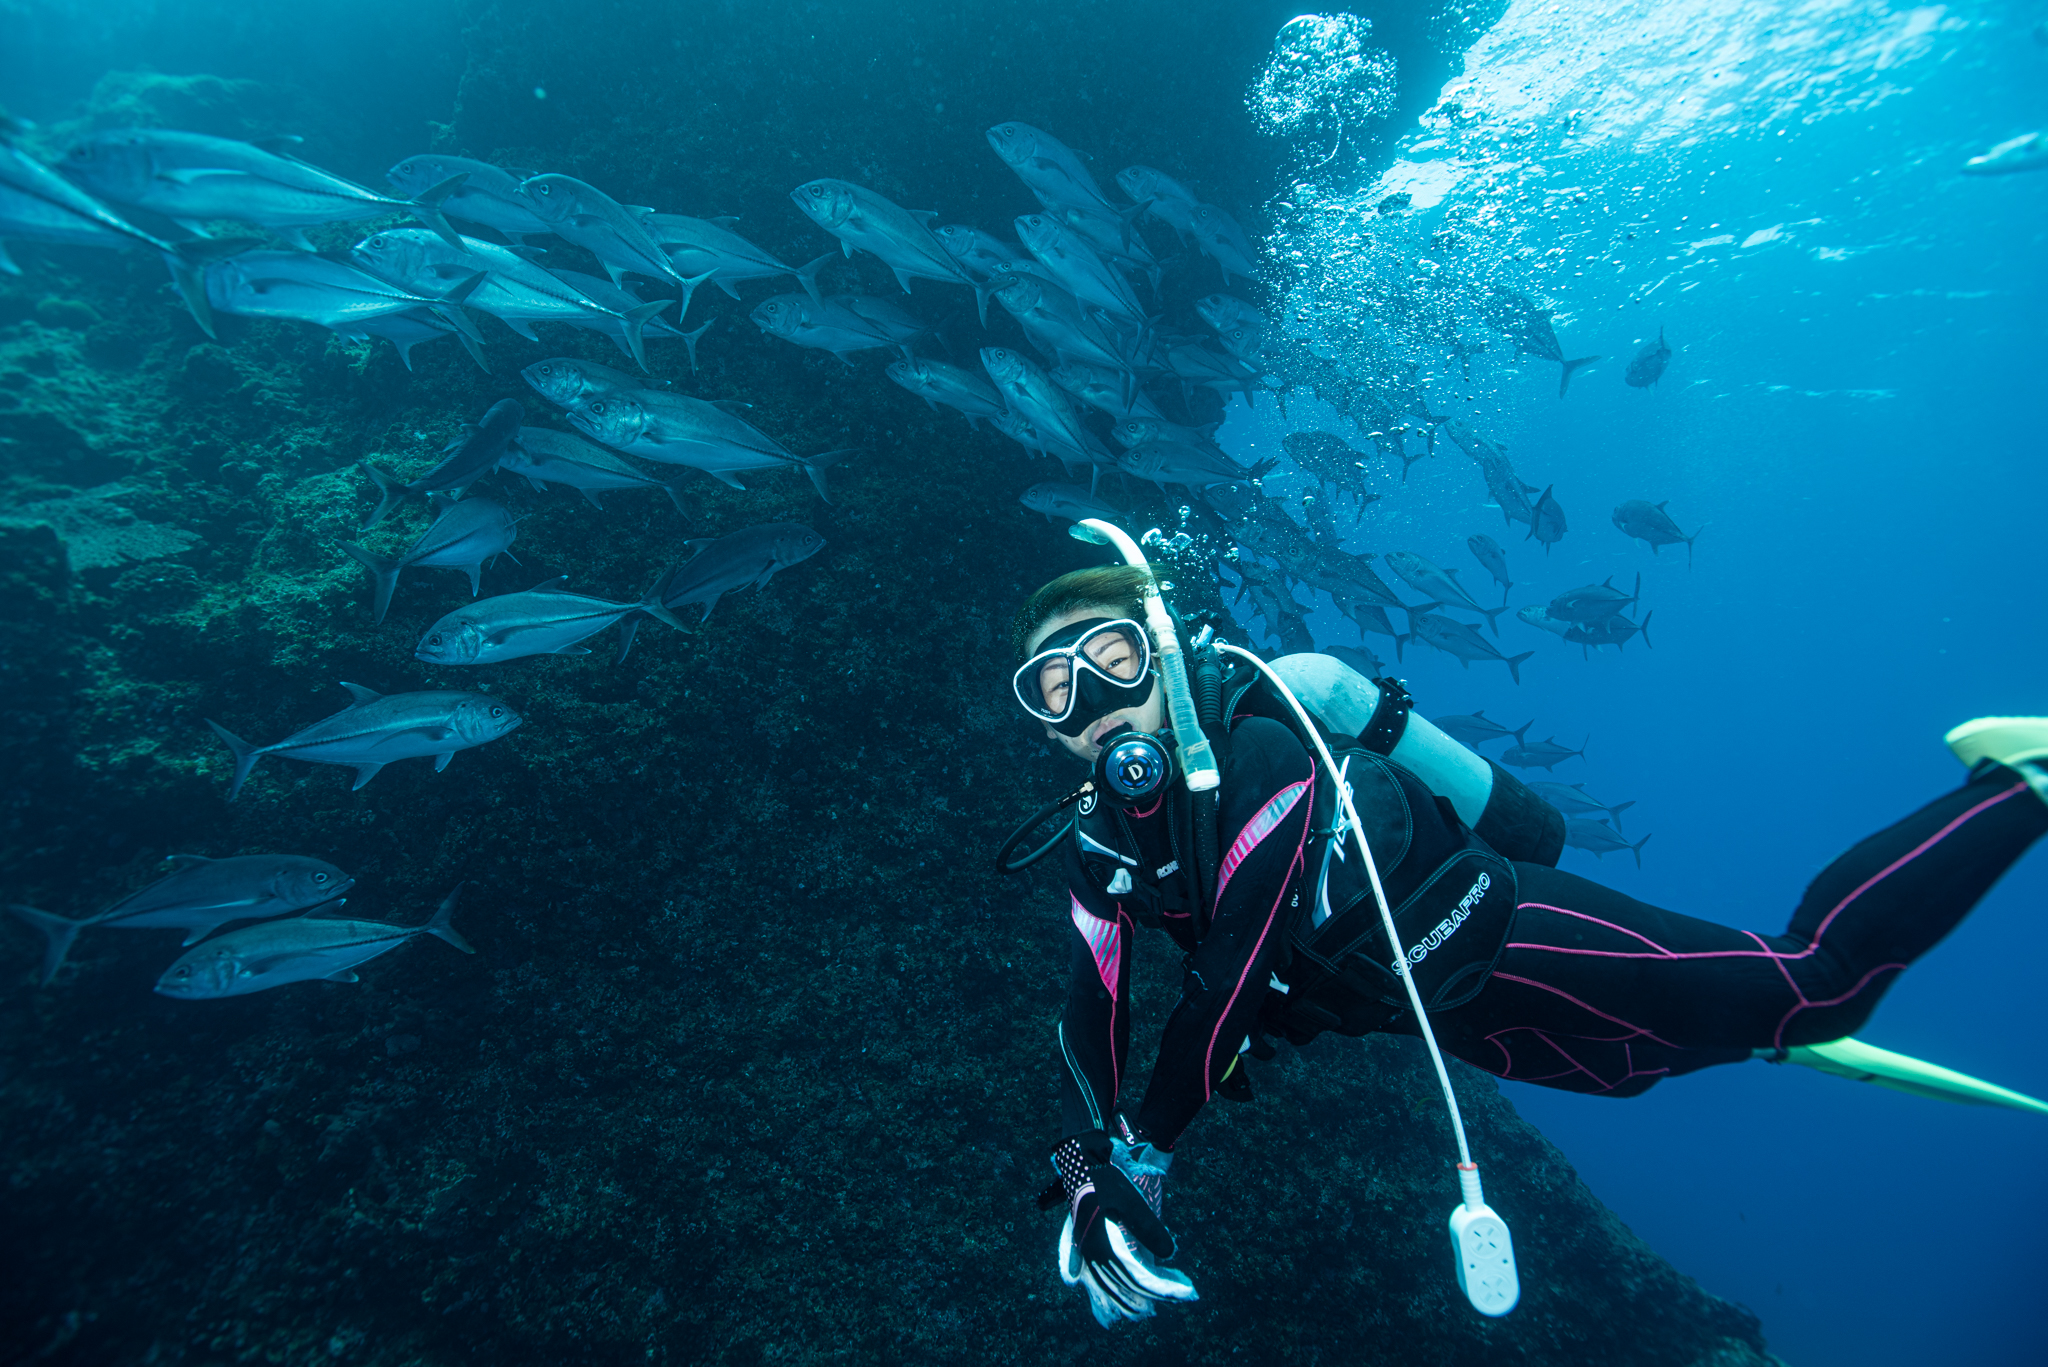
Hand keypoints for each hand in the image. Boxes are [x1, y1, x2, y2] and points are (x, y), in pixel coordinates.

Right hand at [1050, 1127, 1197, 1326]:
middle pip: (1127, 1286)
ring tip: (1146, 1313)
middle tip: (1182, 1297)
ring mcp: (1084, 1255)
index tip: (1189, 1293)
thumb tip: (1170, 1253)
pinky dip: (1099, 1302)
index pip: (1140, 1278)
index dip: (1166, 1288)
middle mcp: (1092, 1256)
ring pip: (1108, 1289)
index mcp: (1103, 1246)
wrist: (1080, 1163)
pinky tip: (1105, 1317)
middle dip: (1154, 1296)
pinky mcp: (1082, 1250)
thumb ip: (1149, 1228)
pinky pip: (1091, 1285)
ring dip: (1128, 1303)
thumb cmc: (1106, 1180)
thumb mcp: (1131, 1201)